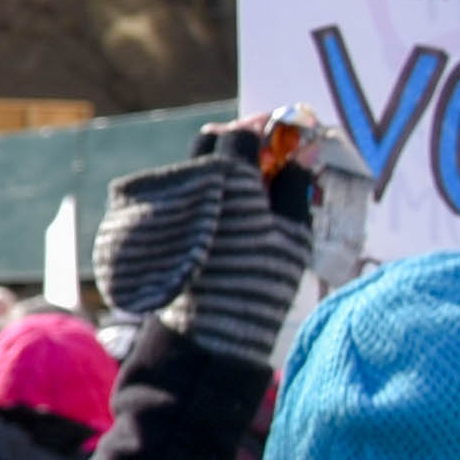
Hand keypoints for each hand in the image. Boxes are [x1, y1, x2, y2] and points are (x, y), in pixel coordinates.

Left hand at [100, 120, 318, 371]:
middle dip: (234, 142)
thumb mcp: (292, 236)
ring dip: (218, 168)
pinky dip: (203, 192)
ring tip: (244, 191)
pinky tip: (222, 214)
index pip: (242, 134)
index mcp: (229, 179)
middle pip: (209, 142)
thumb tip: (302, 154)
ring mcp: (171, 202)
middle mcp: (193, 183)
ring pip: (194, 167)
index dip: (263, 130)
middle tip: (260, 158)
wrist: (209, 329)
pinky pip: (182, 192)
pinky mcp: (157, 223)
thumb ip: (295, 188)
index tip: (280, 132)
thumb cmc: (260, 282)